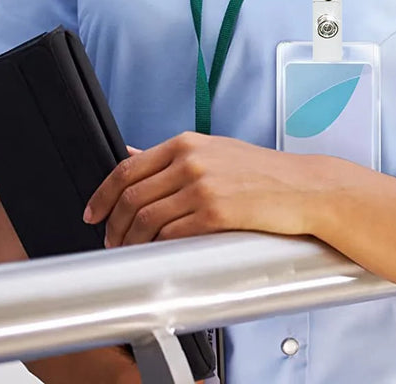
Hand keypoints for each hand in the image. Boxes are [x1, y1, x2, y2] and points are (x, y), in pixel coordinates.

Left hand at [83, 133, 322, 245]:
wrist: (302, 188)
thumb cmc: (262, 173)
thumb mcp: (214, 151)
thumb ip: (173, 156)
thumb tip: (131, 152)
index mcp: (188, 143)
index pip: (128, 167)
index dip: (103, 195)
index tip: (93, 212)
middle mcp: (192, 160)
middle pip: (132, 196)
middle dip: (113, 224)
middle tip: (111, 240)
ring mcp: (203, 185)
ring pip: (146, 218)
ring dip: (130, 241)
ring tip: (131, 251)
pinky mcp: (216, 212)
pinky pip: (171, 234)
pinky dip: (157, 247)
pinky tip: (158, 253)